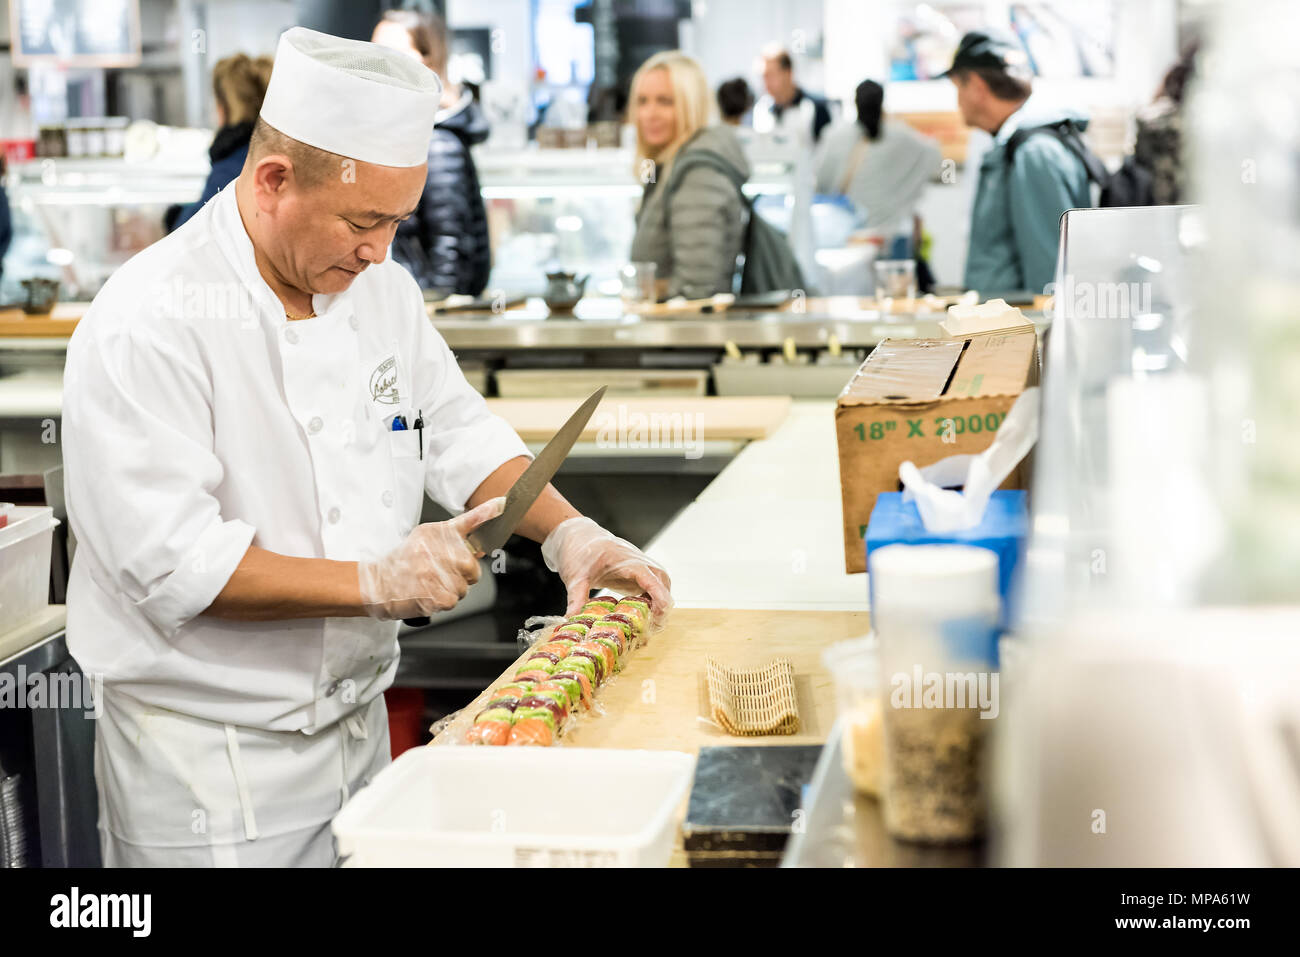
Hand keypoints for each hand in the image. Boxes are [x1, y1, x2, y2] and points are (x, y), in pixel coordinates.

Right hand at [357, 496, 504, 619]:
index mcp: (435, 533)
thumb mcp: (424, 538)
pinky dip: (443, 602)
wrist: (375, 584)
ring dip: (451, 590)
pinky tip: (427, 594)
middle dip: (462, 575)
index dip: (488, 511)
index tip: (503, 503)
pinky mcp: (434, 594)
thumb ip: (454, 536)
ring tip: (429, 583)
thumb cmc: (401, 563)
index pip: (468, 520)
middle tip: (440, 573)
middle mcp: (436, 549)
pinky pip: (454, 600)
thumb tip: (482, 542)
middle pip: (473, 568)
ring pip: (464, 587)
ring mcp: (435, 572)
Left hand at [540, 516, 672, 621]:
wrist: (578, 536)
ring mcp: (641, 567)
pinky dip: (652, 601)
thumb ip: (576, 598)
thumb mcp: (575, 576)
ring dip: (659, 604)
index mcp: (628, 561)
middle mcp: (640, 563)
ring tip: (647, 624)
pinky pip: (653, 587)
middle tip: (650, 628)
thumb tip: (571, 620)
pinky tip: (641, 614)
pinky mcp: (637, 573)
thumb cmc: (579, 551)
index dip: (660, 600)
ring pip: (662, 586)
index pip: (653, 580)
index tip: (658, 618)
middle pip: (663, 585)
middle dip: (662, 607)